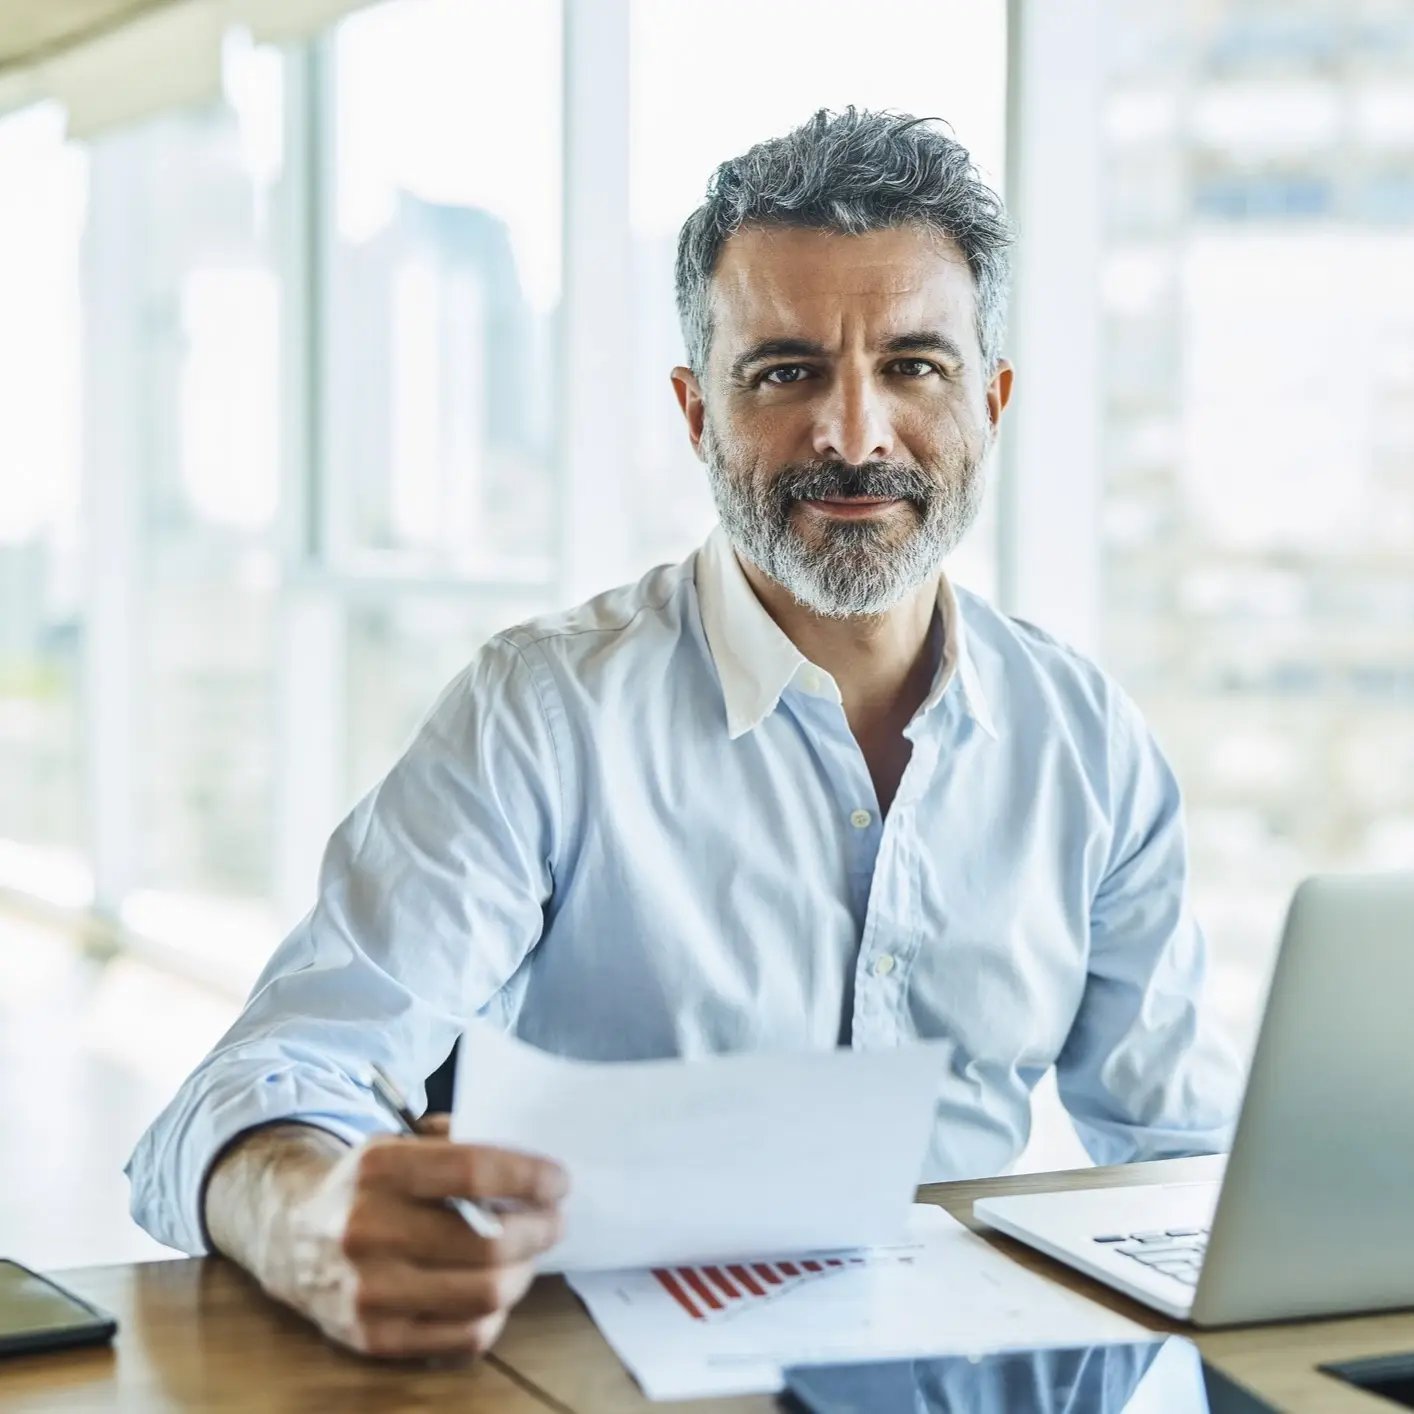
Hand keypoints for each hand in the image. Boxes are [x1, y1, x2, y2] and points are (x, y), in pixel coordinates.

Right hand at [206, 1124, 567, 1359]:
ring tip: (529, 1254)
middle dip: (539, 1229)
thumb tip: (532, 1168)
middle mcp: (368, 1230)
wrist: (289, 1235)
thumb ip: (459, 1145)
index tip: (559, 1181)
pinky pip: (464, 1336)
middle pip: (488, 1241)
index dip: (530, 1176)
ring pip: (484, 1294)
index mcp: (379, 1168)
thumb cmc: (367, 1184)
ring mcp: (369, 1291)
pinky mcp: (374, 1339)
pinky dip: (496, 1314)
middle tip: (555, 1220)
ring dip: (524, 1273)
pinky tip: (498, 1289)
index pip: (474, 1171)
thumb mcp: (399, 1141)